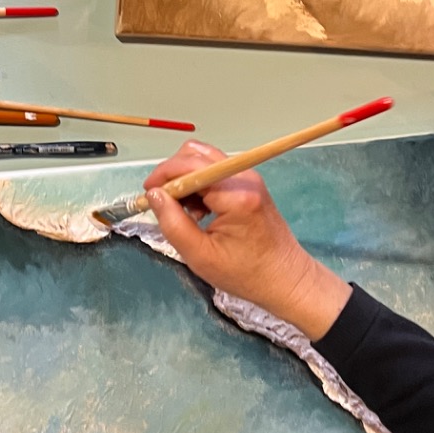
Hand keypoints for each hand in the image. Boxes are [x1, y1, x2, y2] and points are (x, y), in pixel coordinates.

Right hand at [143, 144, 350, 339]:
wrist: (285, 278)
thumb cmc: (246, 274)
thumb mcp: (200, 255)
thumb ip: (173, 222)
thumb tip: (154, 195)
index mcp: (234, 194)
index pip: (189, 166)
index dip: (163, 176)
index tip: (148, 195)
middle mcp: (244, 176)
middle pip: (195, 154)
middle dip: (172, 175)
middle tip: (162, 203)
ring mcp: (248, 177)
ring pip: (203, 160)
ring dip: (185, 180)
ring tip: (183, 212)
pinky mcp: (249, 183)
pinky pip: (215, 172)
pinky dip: (199, 185)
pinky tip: (198, 211)